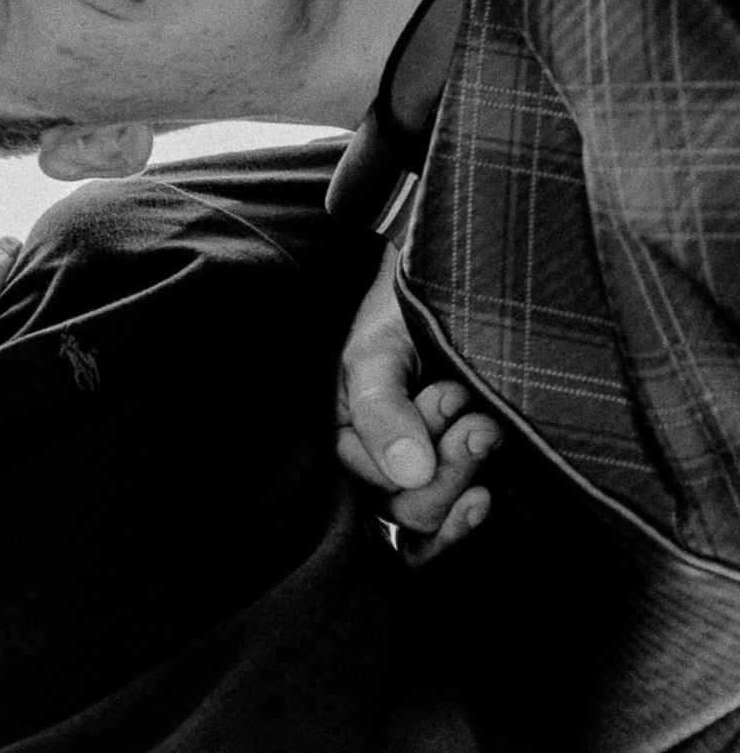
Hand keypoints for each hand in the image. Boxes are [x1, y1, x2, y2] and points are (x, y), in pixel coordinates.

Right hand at [335, 245, 498, 563]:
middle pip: (406, 509)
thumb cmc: (395, 313)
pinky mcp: (440, 482)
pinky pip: (434, 537)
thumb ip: (382, 410)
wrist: (440, 288)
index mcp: (338, 434)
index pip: (377, 483)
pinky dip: (459, 526)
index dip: (422, 449)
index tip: (451, 392)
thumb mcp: (378, 352)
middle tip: (480, 420)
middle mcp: (366, 464)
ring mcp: (405, 478)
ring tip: (487, 431)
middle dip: (448, 466)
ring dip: (461, 478)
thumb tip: (409, 476)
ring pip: (425, 521)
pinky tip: (482, 500)